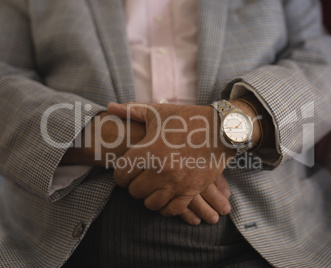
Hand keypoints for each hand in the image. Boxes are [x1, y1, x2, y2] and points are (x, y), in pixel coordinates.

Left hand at [61, 110, 231, 224]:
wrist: (221, 129)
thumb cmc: (186, 119)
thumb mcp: (158, 112)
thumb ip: (131, 111)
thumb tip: (109, 107)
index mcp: (149, 150)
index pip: (121, 174)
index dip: (120, 174)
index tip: (125, 171)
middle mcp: (161, 170)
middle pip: (134, 191)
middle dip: (134, 186)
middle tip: (139, 179)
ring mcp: (177, 182)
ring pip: (151, 203)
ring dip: (148, 197)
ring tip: (152, 188)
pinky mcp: (191, 190)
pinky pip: (172, 210)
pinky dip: (166, 208)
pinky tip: (165, 198)